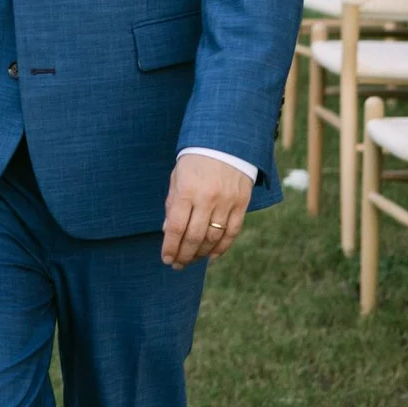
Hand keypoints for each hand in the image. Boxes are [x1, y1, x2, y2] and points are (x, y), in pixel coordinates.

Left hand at [160, 151, 252, 267]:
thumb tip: (167, 231)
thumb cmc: (195, 160)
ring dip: (201, 254)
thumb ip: (172, 203)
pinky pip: (232, 232)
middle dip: (184, 255)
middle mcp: (206, 198)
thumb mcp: (177, 176)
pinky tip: (212, 256)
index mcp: (186, 190)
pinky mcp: (241, 204)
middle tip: (177, 265)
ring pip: (213, 238)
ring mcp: (226, 202)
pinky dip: (221, 248)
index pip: (175, 227)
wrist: (226, 141)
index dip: (170, 246)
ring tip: (191, 260)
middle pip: (194, 237)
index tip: (166, 258)